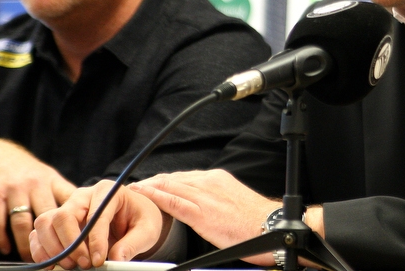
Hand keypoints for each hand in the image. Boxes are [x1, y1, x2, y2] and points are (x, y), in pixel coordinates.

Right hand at [0, 139, 75, 259]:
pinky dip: (1, 238)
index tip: (85, 245)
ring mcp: (15, 189)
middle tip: (60, 260)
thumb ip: (65, 197)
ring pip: (23, 223)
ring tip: (32, 260)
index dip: (79, 224)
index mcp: (54, 182)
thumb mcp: (51, 179)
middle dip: (55, 241)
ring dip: (27, 245)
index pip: (72, 204)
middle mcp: (37, 185)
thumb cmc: (29, 173)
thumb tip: (87, 219)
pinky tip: (6, 250)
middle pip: (49, 217)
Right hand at [30, 180, 167, 268]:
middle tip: (84, 264)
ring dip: (54, 248)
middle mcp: (83, 196)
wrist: (134, 218)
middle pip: (63, 216)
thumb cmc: (141, 219)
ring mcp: (67, 207)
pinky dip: (40, 251)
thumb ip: (133, 243)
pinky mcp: (57, 222)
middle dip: (71, 245)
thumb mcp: (147, 229)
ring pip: (45, 223)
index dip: (95, 240)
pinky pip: (38, 234)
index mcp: (107, 191)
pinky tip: (52, 264)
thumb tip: (116, 259)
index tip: (98, 260)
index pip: (95, 214)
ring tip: (71, 265)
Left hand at [130, 169, 278, 265]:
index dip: (165, 180)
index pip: (185, 177)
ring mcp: (205, 196)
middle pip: (174, 178)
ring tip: (134, 189)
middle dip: (153, 181)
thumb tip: (207, 208)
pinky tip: (143, 193)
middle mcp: (210, 182)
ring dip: (149, 186)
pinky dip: (155, 196)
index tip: (153, 184)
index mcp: (218, 179)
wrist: (270, 226)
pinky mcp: (202, 213)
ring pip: (170, 185)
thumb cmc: (257, 221)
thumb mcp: (235, 202)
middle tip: (137, 186)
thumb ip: (218, 200)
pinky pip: (173, 201)